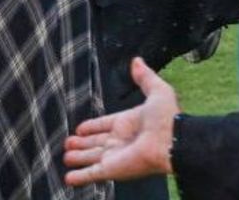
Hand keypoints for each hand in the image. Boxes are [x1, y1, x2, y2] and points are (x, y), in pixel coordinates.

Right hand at [64, 57, 178, 185]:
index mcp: (129, 123)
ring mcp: (115, 156)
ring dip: (79, 158)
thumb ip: (144, 77)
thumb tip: (137, 60)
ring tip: (66, 156)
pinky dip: (80, 176)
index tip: (80, 128)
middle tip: (69, 143)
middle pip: (96, 143)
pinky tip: (69, 178)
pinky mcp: (111, 169)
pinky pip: (92, 173)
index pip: (105, 125)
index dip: (93, 126)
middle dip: (82, 143)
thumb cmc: (167, 117)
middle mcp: (120, 141)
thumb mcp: (157, 90)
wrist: (172, 141)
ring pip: (91, 157)